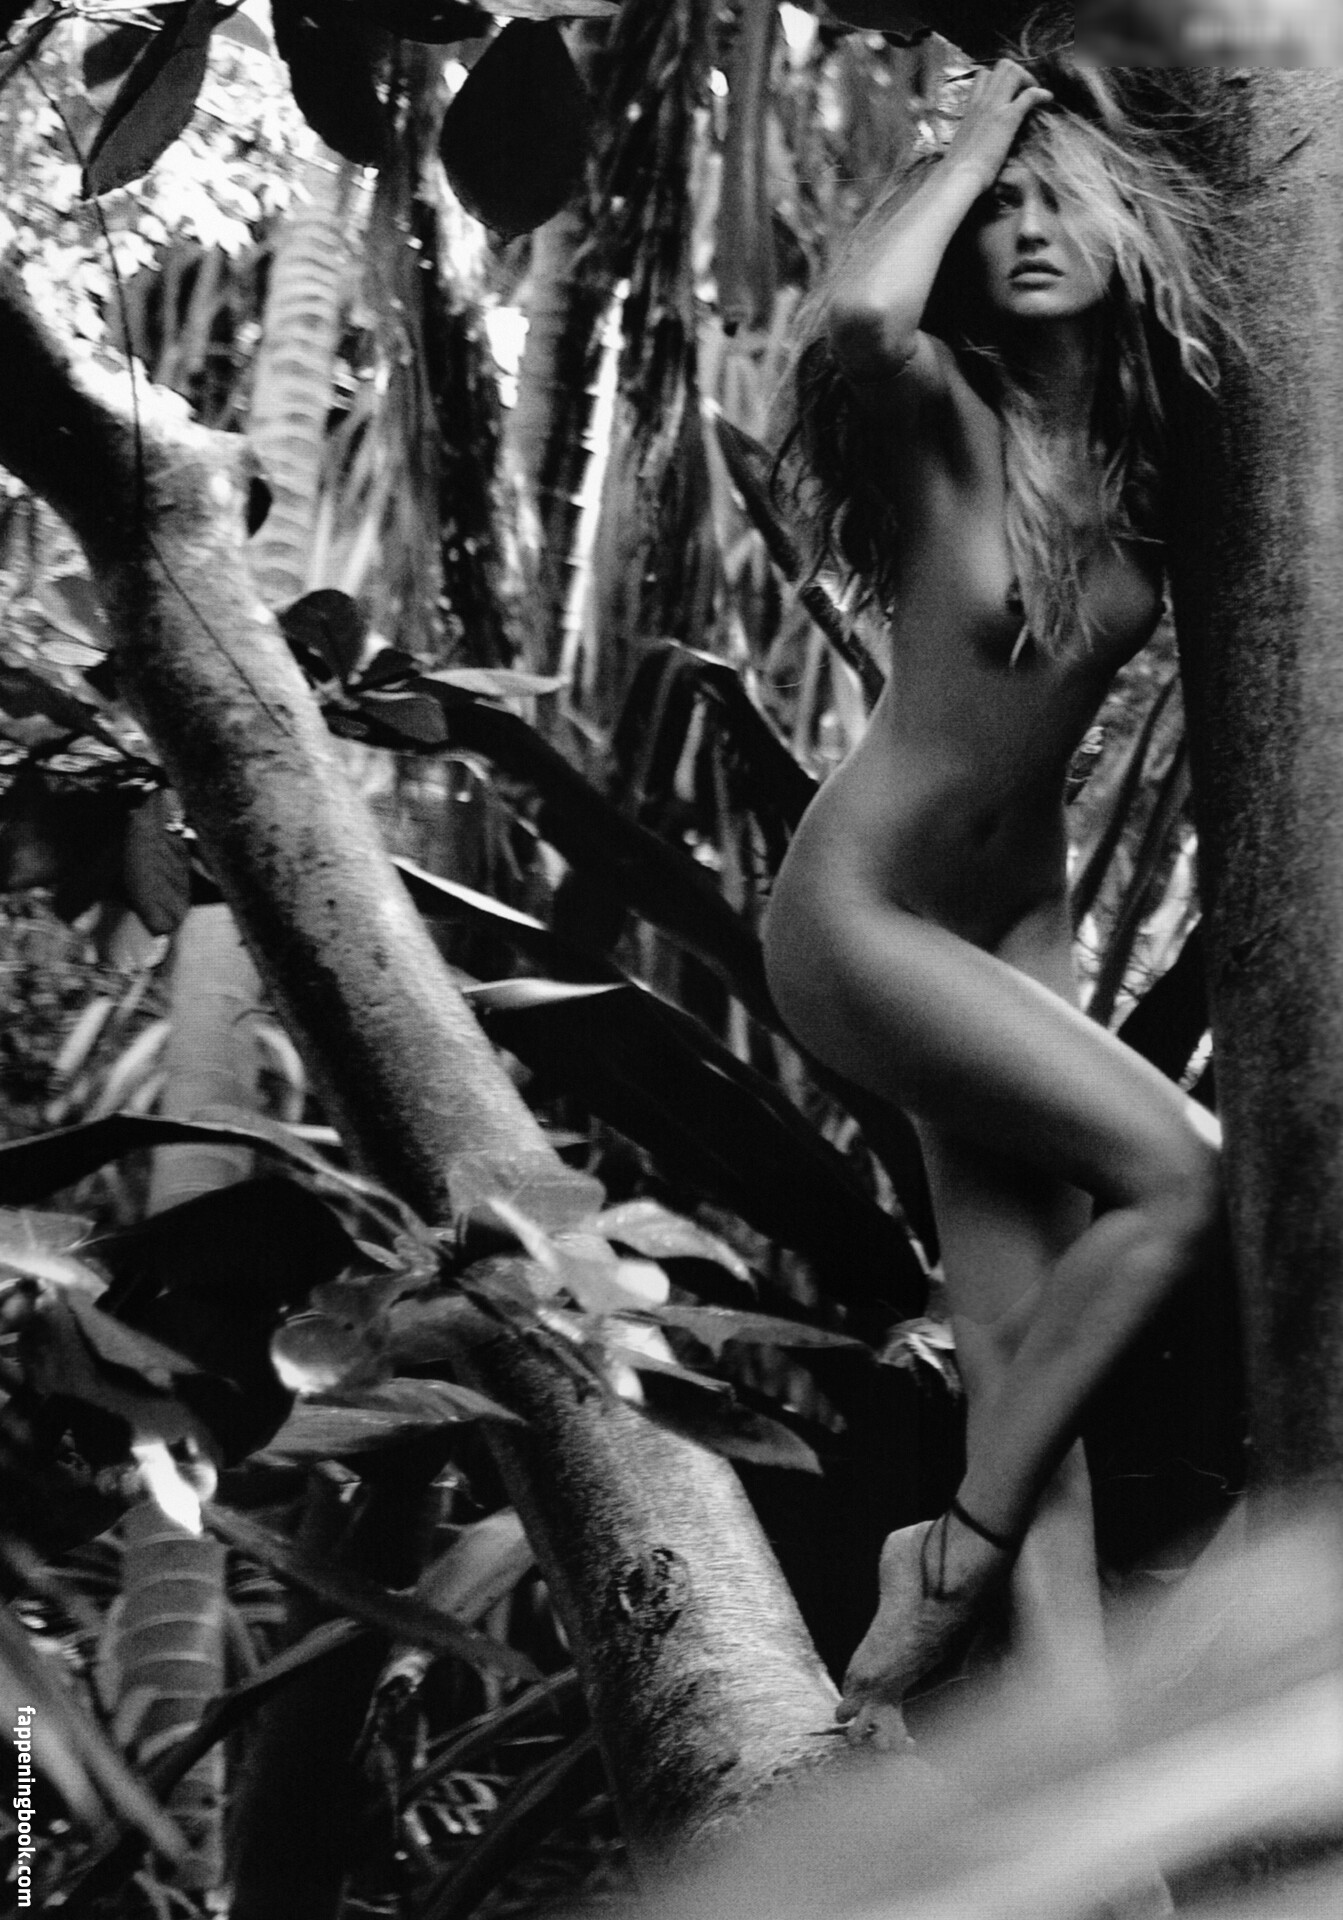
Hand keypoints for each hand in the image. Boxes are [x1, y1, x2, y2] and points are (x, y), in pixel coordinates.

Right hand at [945, 60, 1053, 192]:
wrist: (959, 176)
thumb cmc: (957, 167)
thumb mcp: (962, 142)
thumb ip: (970, 132)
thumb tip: (972, 141)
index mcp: (971, 107)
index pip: (984, 75)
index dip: (999, 78)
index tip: (1008, 91)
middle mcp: (983, 101)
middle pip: (1003, 66)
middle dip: (1019, 73)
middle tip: (1025, 90)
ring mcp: (995, 107)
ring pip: (1014, 72)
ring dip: (1028, 79)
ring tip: (1035, 92)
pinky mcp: (1008, 118)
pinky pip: (1029, 95)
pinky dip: (1041, 94)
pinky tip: (1048, 99)